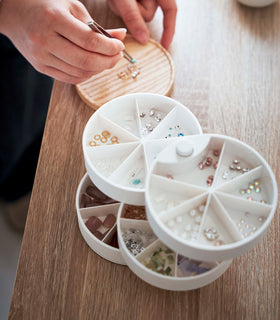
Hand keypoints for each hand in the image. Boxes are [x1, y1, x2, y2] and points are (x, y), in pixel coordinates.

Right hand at [0, 0, 125, 83]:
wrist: (14, 13)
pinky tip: (92, 67)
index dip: (109, 47)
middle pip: (86, 61)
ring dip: (99, 69)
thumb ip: (96, 26)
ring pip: (80, 72)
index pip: (89, 40)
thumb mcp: (72, 8)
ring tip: (106, 60)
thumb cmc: (45, 6)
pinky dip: (86, 75)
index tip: (119, 47)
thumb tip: (120, 37)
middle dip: (108, 61)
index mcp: (54, 19)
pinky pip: (70, 78)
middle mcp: (45, 39)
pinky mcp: (41, 67)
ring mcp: (41, 56)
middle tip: (117, 56)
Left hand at [107, 0, 176, 48]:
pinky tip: (116, 0)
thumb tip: (144, 39)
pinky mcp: (134, 0)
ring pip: (138, 14)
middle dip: (135, 12)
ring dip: (126, 9)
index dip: (169, 29)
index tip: (165, 46)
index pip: (171, 10)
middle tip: (121, 0)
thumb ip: (134, 17)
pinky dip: (121, 7)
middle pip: (149, 15)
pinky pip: (130, 11)